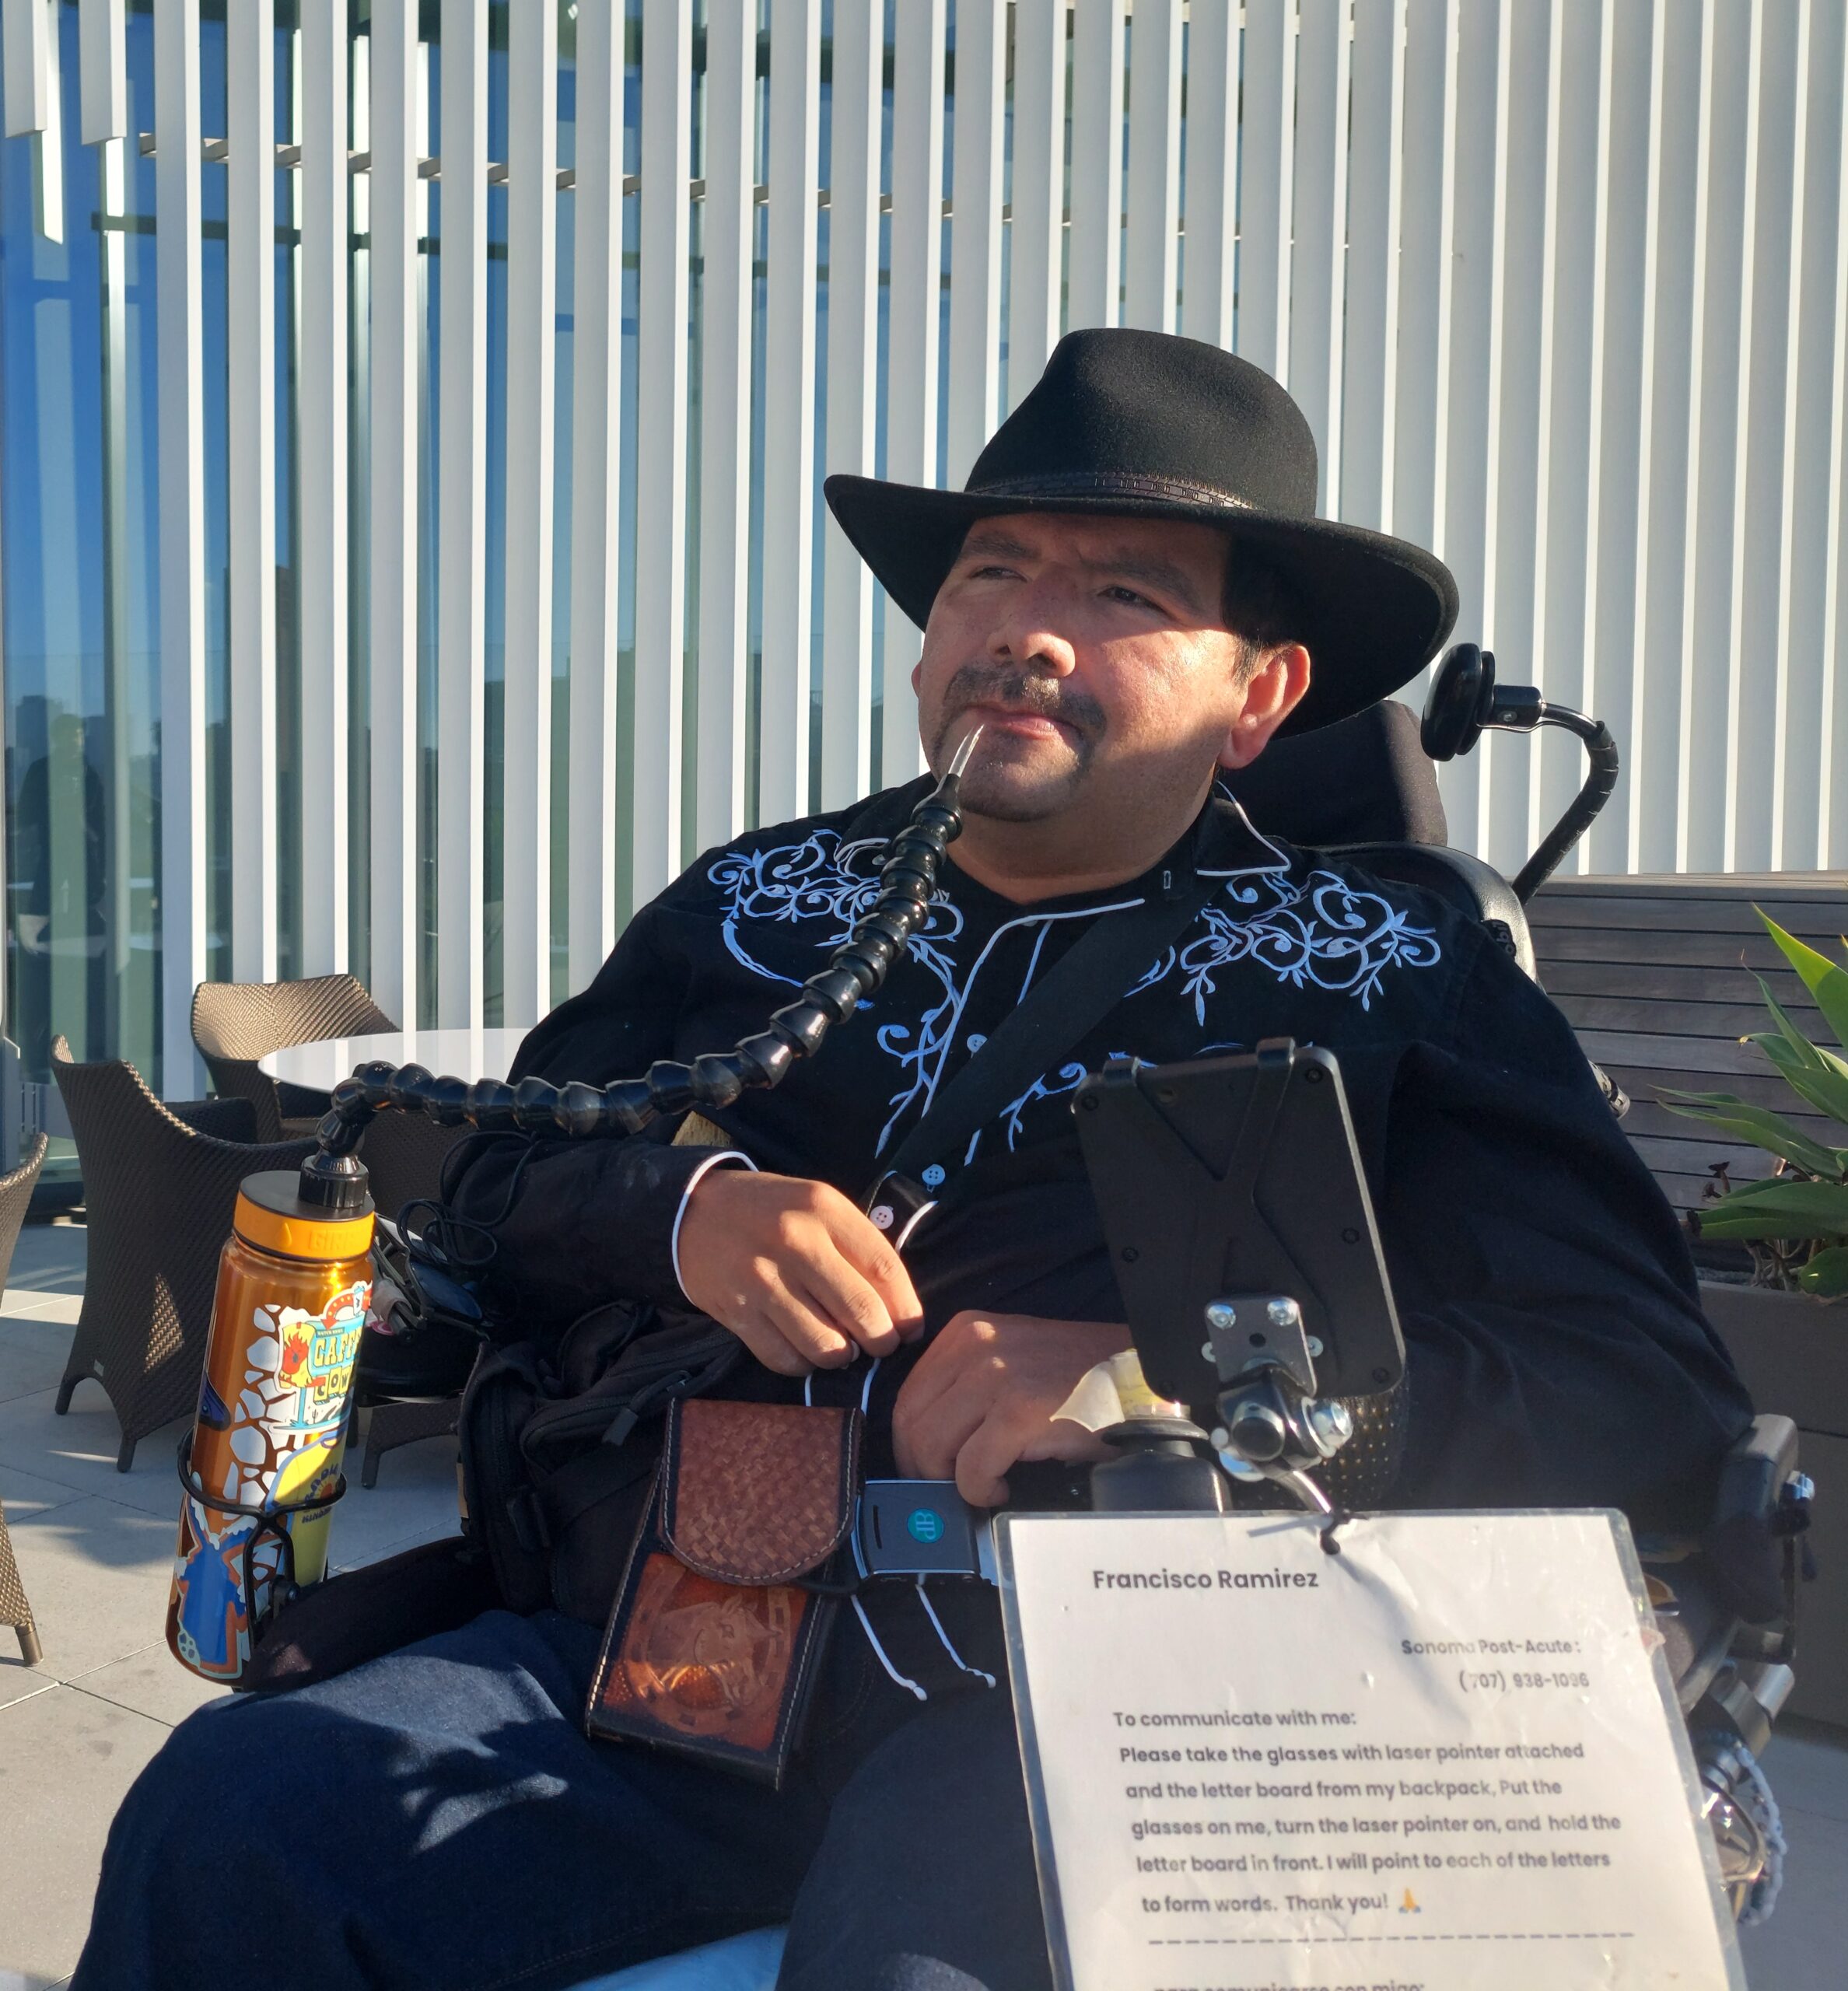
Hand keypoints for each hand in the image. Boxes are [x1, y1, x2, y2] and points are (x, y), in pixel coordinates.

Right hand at [676, 1169, 924, 1377]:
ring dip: (843, 1356)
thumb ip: (857, 1246)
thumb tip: (898, 1308)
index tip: (911, 1328)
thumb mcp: (819, 1206)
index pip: (885, 1268)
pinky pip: (784, 1358)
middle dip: (882, 1340)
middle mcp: (795, 1242)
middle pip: (861, 1311)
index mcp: (824, 1209)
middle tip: (881, 1344)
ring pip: (825, 1344)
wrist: (696, 1211)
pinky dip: (803, 1364)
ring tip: (843, 1348)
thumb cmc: (773, 1211)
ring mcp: (762, 1279)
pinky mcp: (736, 1311)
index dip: (907, 1308)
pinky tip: (805, 1350)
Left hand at [891, 1312, 1131, 1506]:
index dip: (909, 1443)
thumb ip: (966, 1384)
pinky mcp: (1018, 1412)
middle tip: (949, 1487)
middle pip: (911, 1422)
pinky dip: (980, 1490)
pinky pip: (971, 1469)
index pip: (908, 1396)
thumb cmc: (1080, 1376)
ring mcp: (996, 1377)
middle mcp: (975, 1346)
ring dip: (952, 1480)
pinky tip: (1002, 1487)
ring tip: (984, 1483)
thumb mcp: (1011, 1357)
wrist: (1140, 1377)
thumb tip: (926, 1438)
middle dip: (923, 1467)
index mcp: (966, 1332)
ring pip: (932, 1447)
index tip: (926, 1468)